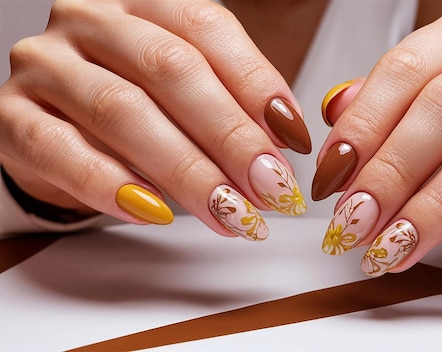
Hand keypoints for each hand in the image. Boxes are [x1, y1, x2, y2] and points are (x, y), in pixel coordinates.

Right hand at [0, 0, 309, 238]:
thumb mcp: (187, 88)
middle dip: (230, 135)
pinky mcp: (13, 118)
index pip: (207, 28)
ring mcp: (47, 66)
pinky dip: (113, 186)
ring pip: (123, 112)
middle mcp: (91, 21)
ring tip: (229, 211)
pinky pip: (62, 152)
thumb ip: (232, 101)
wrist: (57, 125)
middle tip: (270, 185)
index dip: (257, 83)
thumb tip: (284, 141)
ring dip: (186, 170)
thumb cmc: (136, 101)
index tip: (293, 137)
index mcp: (143, 1)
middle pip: (170, 69)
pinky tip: (155, 212)